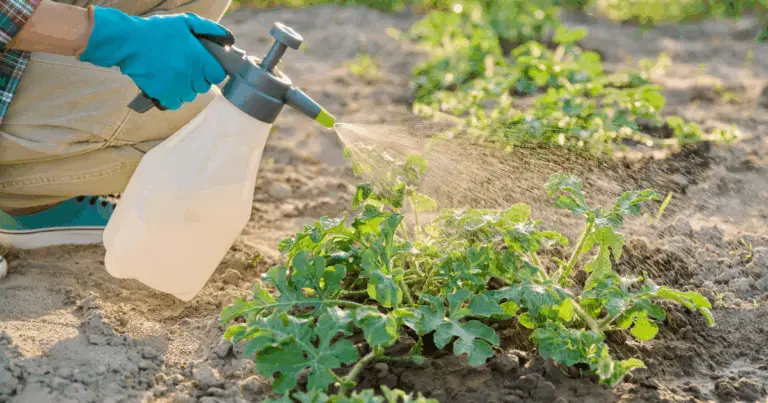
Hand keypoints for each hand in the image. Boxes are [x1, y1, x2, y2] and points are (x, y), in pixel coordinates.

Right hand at [78, 7, 228, 109]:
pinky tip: (166, 86)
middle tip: (186, 69)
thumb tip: (228, 39)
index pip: (218, 75)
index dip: (212, 72)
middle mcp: (190, 74)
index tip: (204, 67)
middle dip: (197, 79)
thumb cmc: (157, 31)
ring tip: (173, 76)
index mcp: (198, 57)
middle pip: (204, 87)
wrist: (129, 42)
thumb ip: (208, 29)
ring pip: (190, 96)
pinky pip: (174, 103)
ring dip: (184, 89)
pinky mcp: (162, 94)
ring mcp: (176, 86)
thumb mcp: (185, 22)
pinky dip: (171, 98)